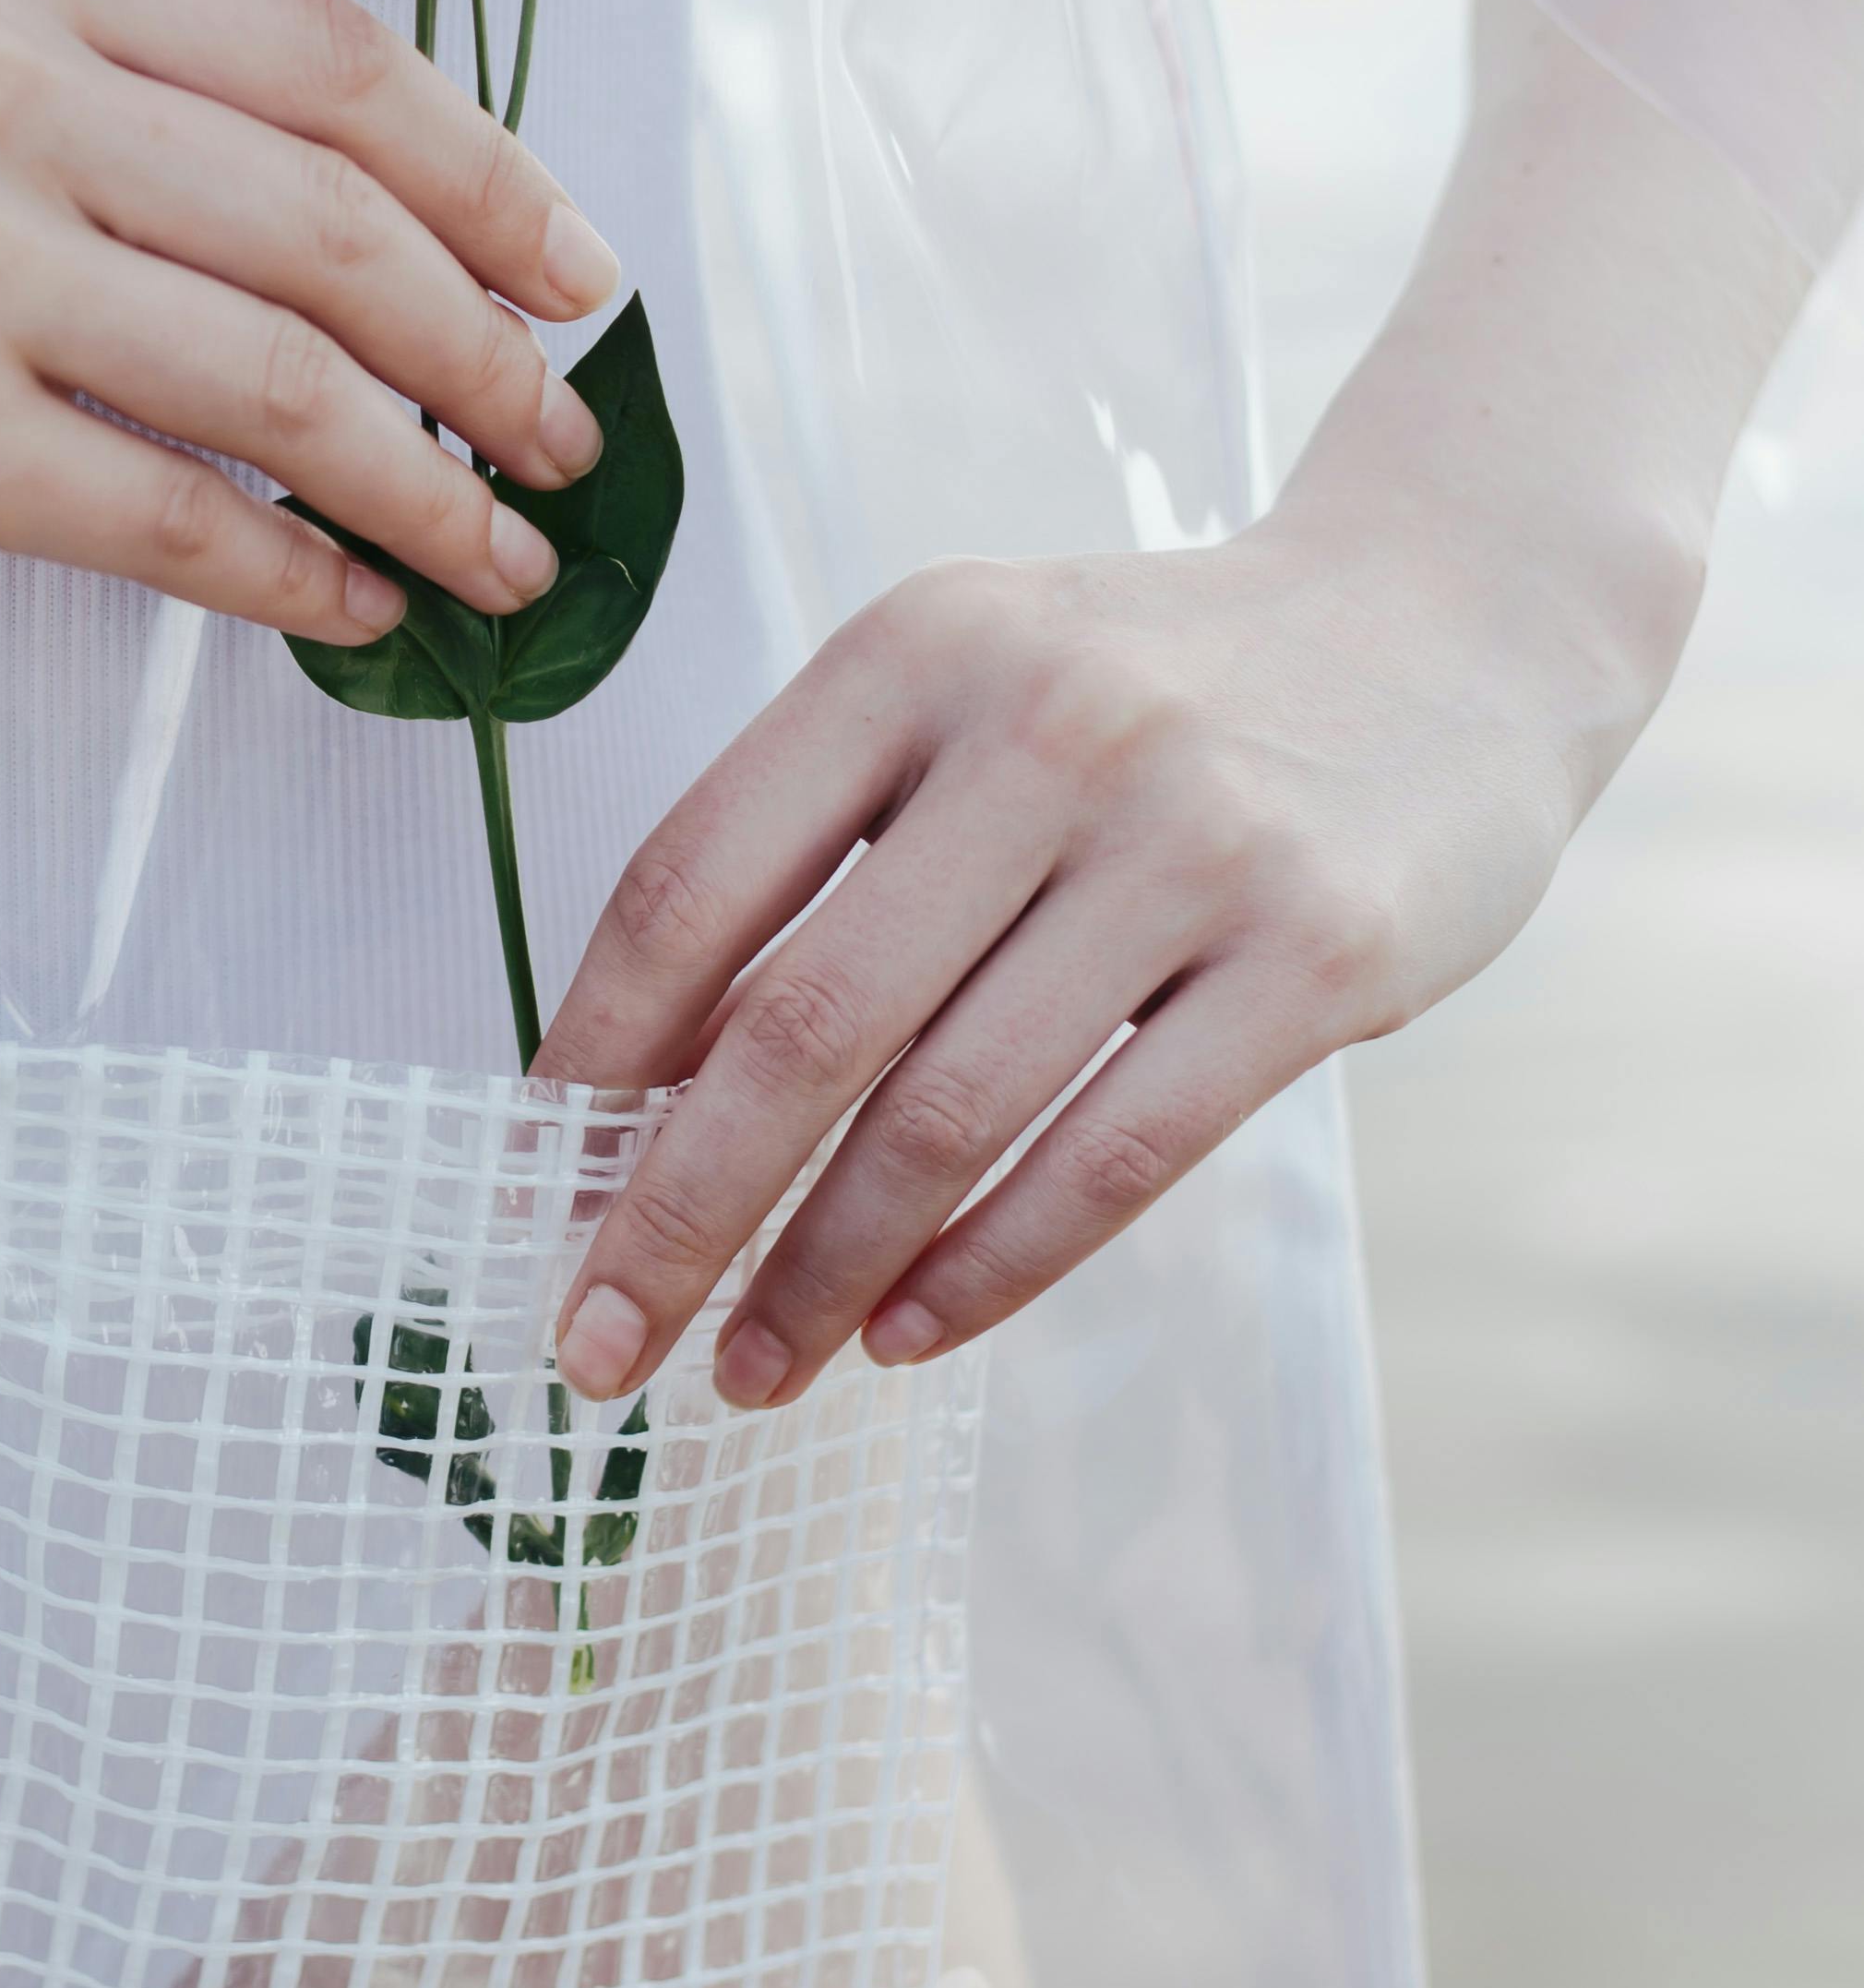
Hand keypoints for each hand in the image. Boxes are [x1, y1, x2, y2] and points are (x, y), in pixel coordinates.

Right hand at [0, 0, 618, 638]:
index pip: (326, 51)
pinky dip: (302, 576)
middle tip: (569, 432)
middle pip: (339, 218)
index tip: (576, 266)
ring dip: (432, 482)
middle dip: (497, 345)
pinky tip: (353, 605)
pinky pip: (185, 522)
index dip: (490, 170)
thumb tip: (361, 215)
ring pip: (290, 379)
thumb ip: (96, 79)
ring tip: (499, 549)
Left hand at [541, 523, 1643, 1409]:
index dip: (593, 1052)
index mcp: (915, 650)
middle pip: (800, 1022)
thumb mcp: (971, 687)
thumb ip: (820, 845)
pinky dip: (989, 1268)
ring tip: (749, 1369)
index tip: (533, 1185)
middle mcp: (1044, 726)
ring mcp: (1192, 840)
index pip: (695, 878)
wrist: (1453, 618)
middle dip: (674, 1210)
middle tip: (597, 1340)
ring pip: (950, 1115)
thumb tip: (641, 1085)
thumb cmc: (1160, 685)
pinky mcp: (1318, 954)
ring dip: (824, 1273)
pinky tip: (909, 1333)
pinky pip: (1114, 1154)